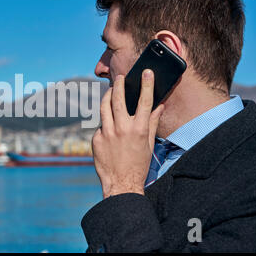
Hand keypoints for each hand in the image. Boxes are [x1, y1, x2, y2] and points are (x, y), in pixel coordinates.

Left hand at [92, 69, 163, 197]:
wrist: (121, 183)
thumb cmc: (138, 165)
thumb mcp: (149, 144)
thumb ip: (153, 123)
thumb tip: (159, 106)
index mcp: (139, 129)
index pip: (145, 101)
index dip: (147, 84)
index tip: (146, 72)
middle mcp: (122, 129)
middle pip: (119, 99)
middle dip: (119, 85)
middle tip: (119, 77)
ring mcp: (107, 133)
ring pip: (104, 107)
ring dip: (108, 97)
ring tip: (110, 92)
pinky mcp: (96, 139)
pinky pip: (100, 126)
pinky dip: (105, 124)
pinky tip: (109, 129)